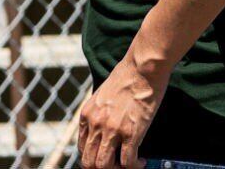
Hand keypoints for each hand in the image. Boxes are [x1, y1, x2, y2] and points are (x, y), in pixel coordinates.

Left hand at [78, 54, 169, 168]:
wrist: (142, 67)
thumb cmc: (127, 75)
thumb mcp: (103, 93)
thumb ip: (99, 111)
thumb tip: (104, 126)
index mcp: (87, 114)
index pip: (82, 148)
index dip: (94, 157)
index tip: (106, 157)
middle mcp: (96, 123)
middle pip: (89, 162)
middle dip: (101, 168)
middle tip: (115, 165)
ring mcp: (112, 129)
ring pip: (104, 166)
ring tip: (127, 165)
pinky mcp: (130, 133)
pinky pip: (127, 162)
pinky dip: (134, 166)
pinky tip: (141, 161)